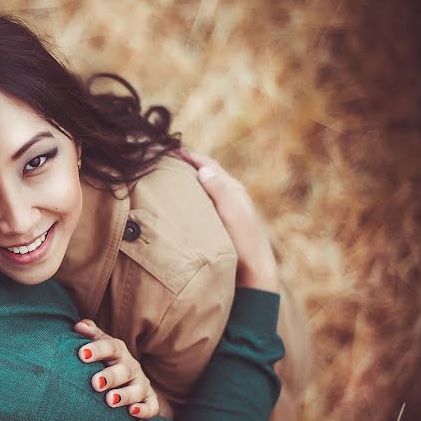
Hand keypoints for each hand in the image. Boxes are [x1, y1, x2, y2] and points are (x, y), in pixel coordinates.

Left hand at [74, 319, 159, 418]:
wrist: (128, 377)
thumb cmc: (107, 360)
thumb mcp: (100, 344)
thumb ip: (90, 334)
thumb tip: (79, 326)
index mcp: (118, 351)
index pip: (110, 347)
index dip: (97, 349)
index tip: (82, 354)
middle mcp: (131, 366)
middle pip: (124, 370)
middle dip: (110, 376)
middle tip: (95, 383)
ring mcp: (141, 384)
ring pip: (137, 389)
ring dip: (125, 395)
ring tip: (110, 400)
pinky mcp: (149, 400)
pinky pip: (151, 406)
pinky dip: (144, 410)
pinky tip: (133, 412)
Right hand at [177, 150, 279, 292]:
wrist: (255, 271)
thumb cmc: (244, 242)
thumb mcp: (233, 214)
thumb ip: (220, 191)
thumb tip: (203, 169)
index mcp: (234, 189)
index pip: (209, 164)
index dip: (190, 156)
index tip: (169, 150)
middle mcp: (232, 196)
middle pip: (207, 173)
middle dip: (188, 164)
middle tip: (165, 159)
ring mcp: (228, 210)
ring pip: (206, 187)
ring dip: (190, 179)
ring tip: (170, 177)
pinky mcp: (223, 223)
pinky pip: (205, 201)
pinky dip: (193, 195)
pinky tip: (183, 202)